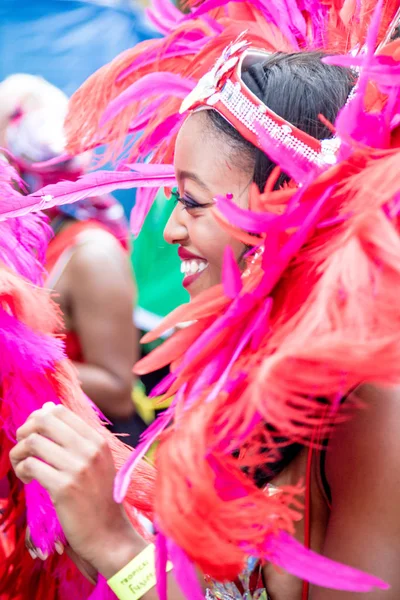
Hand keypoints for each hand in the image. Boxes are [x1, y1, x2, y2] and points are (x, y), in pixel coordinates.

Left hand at [10, 403, 140, 576]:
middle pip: (44, 421)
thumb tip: (48, 406)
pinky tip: (28, 480)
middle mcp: (90, 449)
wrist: (108, 533)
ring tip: (22, 466)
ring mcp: (78, 468)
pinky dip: (22, 470)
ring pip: (33, 442)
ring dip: (19, 452)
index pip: (59, 411)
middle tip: (23, 448)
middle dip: (25, 431)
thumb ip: (74, 435)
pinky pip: (31, 465)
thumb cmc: (98, 497)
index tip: (34, 435)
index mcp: (97, 440)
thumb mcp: (95, 461)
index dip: (39, 418)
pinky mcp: (64, 487)